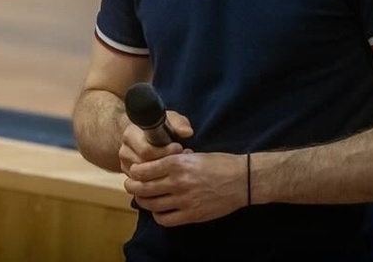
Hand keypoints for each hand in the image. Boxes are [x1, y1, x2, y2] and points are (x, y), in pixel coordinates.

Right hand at [118, 110, 192, 176]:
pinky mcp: (129, 175)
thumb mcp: (171, 120)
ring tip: (177, 165)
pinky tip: (168, 173)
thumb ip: (179, 124)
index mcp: (131, 135)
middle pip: (144, 165)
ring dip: (162, 173)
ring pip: (144, 177)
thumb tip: (187, 132)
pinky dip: (157, 180)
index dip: (165, 151)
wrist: (147, 135)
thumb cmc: (161, 127)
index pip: (146, 150)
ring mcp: (126, 164)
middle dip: (165, 163)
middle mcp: (125, 150)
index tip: (179, 148)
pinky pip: (143, 183)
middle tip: (181, 159)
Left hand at [123, 151, 247, 226]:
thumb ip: (175, 160)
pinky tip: (159, 211)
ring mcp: (184, 201)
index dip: (134, 172)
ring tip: (143, 198)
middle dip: (132, 187)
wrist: (242, 180)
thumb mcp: (195, 154)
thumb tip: (159, 163)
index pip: (144, 170)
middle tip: (130, 185)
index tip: (132, 171)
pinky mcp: (192, 215)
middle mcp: (178, 182)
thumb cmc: (220, 163)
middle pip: (143, 188)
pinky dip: (158, 216)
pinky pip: (166, 219)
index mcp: (178, 163)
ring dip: (143, 202)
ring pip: (152, 205)